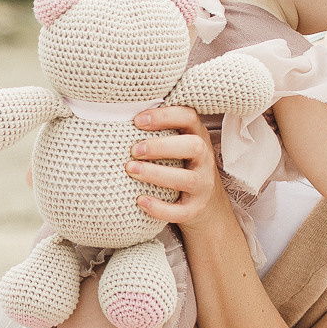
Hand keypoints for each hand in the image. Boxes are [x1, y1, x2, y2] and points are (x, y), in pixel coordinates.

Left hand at [127, 105, 222, 225]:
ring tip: (130, 169)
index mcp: (198, 136)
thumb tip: (119, 117)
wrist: (207, 203)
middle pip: (193, 146)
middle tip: (134, 150)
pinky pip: (180, 211)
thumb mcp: (178, 144)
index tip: (137, 120)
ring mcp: (203, 185)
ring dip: (156, 174)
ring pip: (187, 179)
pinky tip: (140, 200)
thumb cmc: (182, 165)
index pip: (189, 117)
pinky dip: (159, 208)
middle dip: (161, 146)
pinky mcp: (196, 209)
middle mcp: (205, 159)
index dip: (164, 116)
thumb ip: (160, 131)